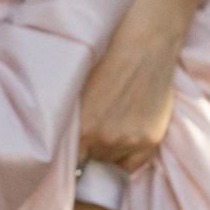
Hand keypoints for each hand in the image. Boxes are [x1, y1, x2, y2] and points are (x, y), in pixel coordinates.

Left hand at [76, 11, 179, 173]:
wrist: (144, 44)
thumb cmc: (105, 57)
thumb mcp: (77, 87)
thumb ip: (69, 117)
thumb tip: (58, 140)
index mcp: (81, 127)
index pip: (68, 160)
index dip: (66, 155)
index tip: (65, 151)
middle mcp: (105, 139)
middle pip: (89, 161)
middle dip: (87, 149)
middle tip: (90, 129)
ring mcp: (130, 141)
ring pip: (110, 162)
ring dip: (106, 151)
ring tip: (108, 126)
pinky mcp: (151, 140)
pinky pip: (132, 165)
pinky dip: (126, 157)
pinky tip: (123, 138)